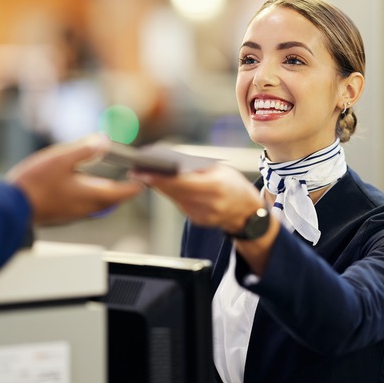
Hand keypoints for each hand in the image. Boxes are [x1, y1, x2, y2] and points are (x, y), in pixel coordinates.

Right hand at [6, 134, 143, 225]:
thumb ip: (84, 149)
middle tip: (130, 179)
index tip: (145, 177)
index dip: (137, 184)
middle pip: (113, 201)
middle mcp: (86, 208)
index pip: (124, 192)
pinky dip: (91, 196)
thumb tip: (104, 140)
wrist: (9, 207)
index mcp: (91, 195)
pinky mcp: (62, 216)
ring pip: (99, 205)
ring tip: (109, 181)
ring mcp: (73, 214)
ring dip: (107, 193)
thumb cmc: (34, 184)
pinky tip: (81, 187)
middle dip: (123, 190)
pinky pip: (85, 207)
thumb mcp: (61, 158)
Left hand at [132, 163, 262, 232]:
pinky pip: (179, 204)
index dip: (161, 177)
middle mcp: (208, 203)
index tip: (144, 172)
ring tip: (144, 175)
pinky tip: (163, 186)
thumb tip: (171, 162)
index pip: (182, 182)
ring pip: (173, 198)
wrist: (247, 213)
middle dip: (154, 181)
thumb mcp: (221, 170)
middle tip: (136, 171)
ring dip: (160, 187)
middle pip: (173, 191)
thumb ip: (197, 168)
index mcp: (216, 187)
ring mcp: (202, 215)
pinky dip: (172, 194)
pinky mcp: (197, 220)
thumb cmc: (234, 185)